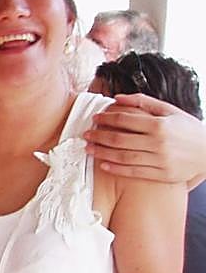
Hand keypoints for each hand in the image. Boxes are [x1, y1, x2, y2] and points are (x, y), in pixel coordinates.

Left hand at [85, 93, 205, 184]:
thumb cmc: (187, 129)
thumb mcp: (170, 110)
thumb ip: (143, 102)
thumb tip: (116, 97)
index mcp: (160, 125)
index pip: (125, 120)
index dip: (106, 119)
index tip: (95, 119)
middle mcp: (159, 143)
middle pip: (120, 140)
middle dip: (99, 137)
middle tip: (85, 135)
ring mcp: (160, 160)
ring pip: (124, 157)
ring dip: (102, 153)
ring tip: (88, 149)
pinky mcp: (162, 175)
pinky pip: (134, 172)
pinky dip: (116, 169)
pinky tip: (103, 165)